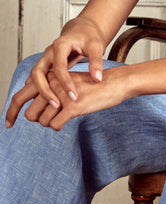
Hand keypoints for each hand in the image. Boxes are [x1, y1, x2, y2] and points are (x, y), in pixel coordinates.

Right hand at [4, 16, 106, 127]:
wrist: (81, 31)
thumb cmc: (89, 38)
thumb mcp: (97, 47)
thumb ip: (97, 62)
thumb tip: (97, 79)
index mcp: (60, 45)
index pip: (59, 66)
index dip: (65, 82)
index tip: (74, 97)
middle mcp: (49, 52)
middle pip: (38, 72)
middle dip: (44, 90)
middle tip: (56, 105)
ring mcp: (45, 59)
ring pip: (34, 77)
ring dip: (37, 93)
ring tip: (48, 108)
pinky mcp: (46, 66)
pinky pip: (37, 80)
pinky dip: (36, 92)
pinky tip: (41, 105)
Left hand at [6, 66, 130, 130]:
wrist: (116, 82)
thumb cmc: (93, 86)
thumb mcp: (68, 83)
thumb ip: (52, 91)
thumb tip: (37, 111)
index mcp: (49, 77)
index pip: (20, 96)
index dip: (11, 112)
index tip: (8, 124)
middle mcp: (52, 85)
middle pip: (30, 113)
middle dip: (38, 119)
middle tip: (50, 119)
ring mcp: (62, 95)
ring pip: (42, 121)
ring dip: (51, 122)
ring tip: (63, 116)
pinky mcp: (73, 106)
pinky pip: (55, 125)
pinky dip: (59, 126)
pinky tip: (68, 119)